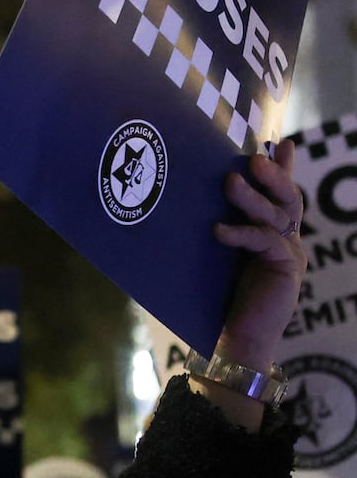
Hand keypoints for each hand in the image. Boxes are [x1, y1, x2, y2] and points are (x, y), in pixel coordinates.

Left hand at [213, 140, 306, 370]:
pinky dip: (241, 233)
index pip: (280, 193)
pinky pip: (266, 242)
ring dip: (252, 198)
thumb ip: (219, 224)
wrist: (236, 337)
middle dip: (273, 176)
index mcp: (273, 231)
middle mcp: (287, 239)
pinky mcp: (286, 271)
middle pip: (287, 199)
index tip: (280, 141)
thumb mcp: (220, 251)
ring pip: (276, 216)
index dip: (283, 168)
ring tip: (230, 181)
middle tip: (255, 156)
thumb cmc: (221, 293)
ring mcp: (290, 255)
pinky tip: (219, 230)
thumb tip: (188, 192)